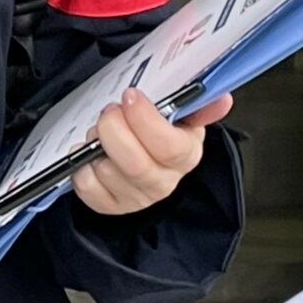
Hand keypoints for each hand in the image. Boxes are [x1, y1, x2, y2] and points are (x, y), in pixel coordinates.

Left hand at [72, 89, 233, 215]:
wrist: (141, 155)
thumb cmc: (158, 130)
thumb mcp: (181, 114)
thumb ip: (199, 105)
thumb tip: (222, 99)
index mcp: (186, 155)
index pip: (170, 147)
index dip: (145, 120)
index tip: (131, 96)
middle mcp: (164, 182)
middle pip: (134, 163)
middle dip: (113, 129)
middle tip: (109, 111)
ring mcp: (135, 198)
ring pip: (106, 171)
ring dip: (95, 144)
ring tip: (100, 130)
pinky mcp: (109, 205)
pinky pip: (86, 185)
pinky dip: (80, 164)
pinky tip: (90, 153)